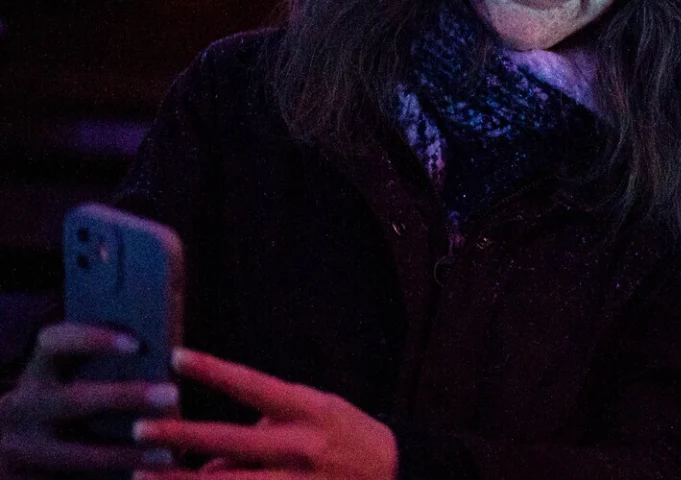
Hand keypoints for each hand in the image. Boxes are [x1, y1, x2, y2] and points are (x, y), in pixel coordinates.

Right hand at [0, 323, 179, 475]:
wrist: (17, 450)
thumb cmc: (65, 406)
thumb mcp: (69, 383)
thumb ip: (105, 370)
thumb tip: (163, 358)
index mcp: (36, 373)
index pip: (56, 343)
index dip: (93, 339)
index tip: (136, 343)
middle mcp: (21, 408)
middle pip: (74, 401)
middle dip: (125, 397)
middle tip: (172, 394)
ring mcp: (18, 450)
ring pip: (79, 456)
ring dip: (126, 454)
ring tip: (167, 453)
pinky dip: (113, 479)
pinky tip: (145, 478)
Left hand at [131, 349, 395, 479]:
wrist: (397, 474)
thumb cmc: (348, 437)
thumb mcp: (315, 413)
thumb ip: (264, 429)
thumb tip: (206, 464)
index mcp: (308, 410)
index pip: (253, 385)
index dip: (215, 371)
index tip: (178, 356)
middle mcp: (301, 445)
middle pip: (230, 441)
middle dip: (182, 435)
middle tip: (141, 429)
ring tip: (141, 476)